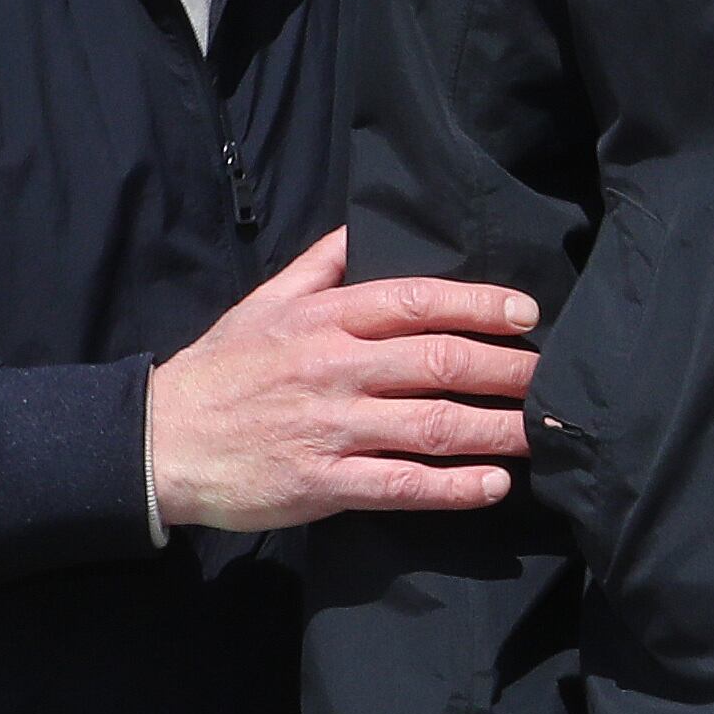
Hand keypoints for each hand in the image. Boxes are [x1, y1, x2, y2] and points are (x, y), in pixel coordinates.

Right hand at [144, 230, 536, 533]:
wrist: (160, 442)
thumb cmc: (222, 368)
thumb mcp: (268, 299)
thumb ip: (324, 262)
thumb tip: (370, 225)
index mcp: (327, 319)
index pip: (419, 301)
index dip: (481, 305)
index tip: (528, 314)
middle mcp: (336, 368)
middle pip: (440, 362)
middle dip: (507, 368)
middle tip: (553, 375)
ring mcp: (331, 428)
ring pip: (431, 425)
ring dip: (496, 429)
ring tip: (539, 430)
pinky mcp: (322, 484)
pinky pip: (401, 485)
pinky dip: (454, 488)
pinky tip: (493, 486)